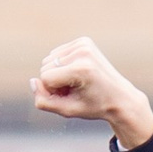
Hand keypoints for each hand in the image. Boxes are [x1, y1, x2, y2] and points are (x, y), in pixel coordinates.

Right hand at [29, 35, 152, 149]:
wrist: (120, 97)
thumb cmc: (94, 106)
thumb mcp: (68, 111)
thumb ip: (44, 101)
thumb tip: (32, 81)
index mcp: (81, 69)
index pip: (46, 78)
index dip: (53, 92)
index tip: (70, 97)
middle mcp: (83, 52)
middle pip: (45, 66)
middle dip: (55, 82)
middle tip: (75, 90)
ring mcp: (84, 44)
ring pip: (49, 59)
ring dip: (58, 73)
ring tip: (76, 83)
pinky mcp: (84, 41)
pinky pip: (57, 53)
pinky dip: (63, 65)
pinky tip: (78, 73)